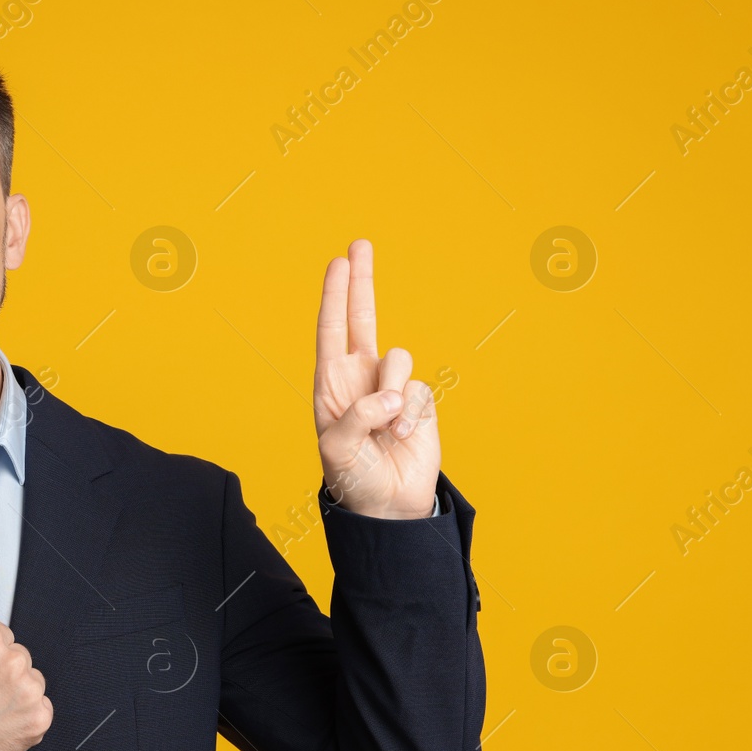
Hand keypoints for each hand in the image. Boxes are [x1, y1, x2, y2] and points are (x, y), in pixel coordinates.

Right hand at [0, 598, 52, 750]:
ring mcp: (29, 692)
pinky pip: (42, 707)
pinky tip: (2, 720)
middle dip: (2, 669)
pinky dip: (27, 713)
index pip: (2, 635)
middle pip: (19, 656)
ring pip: (32, 680)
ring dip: (17, 690)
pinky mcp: (38, 719)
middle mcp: (14, 661)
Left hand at [313, 239, 439, 518]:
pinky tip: (403, 438)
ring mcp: (391, 388)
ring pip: (399, 358)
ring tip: (386, 428)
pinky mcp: (418, 402)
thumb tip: (390, 395)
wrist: (386, 505)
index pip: (331, 330)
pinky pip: (420, 389)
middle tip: (359, 245)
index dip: (334, 296)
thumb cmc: (350, 477)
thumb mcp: (336, 449)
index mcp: (331, 384)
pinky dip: (412, 415)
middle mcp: (360, 378)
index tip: (338, 262)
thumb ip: (356, 416)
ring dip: (394, 391)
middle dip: (361, 282)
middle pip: (362, 318)